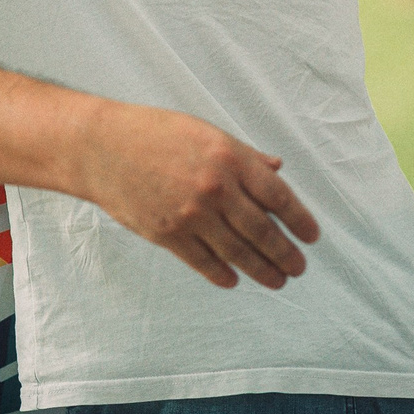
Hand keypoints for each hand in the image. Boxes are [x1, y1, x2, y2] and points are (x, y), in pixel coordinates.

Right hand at [70, 104, 321, 290]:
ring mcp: (191, 214)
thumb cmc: (155, 133)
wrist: (101, 148)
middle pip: (262, 230)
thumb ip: (245, 155)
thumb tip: (278, 167)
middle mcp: (215, 188)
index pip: (278, 195)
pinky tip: (234, 280)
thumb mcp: (207, 132)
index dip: (300, 220)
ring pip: (237, 252)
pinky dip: (222, 274)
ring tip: (278, 281)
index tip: (312, 237)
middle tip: (299, 268)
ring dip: (262, 270)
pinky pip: (203, 262)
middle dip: (285, 253)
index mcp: (230, 157)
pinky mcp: (168, 234)